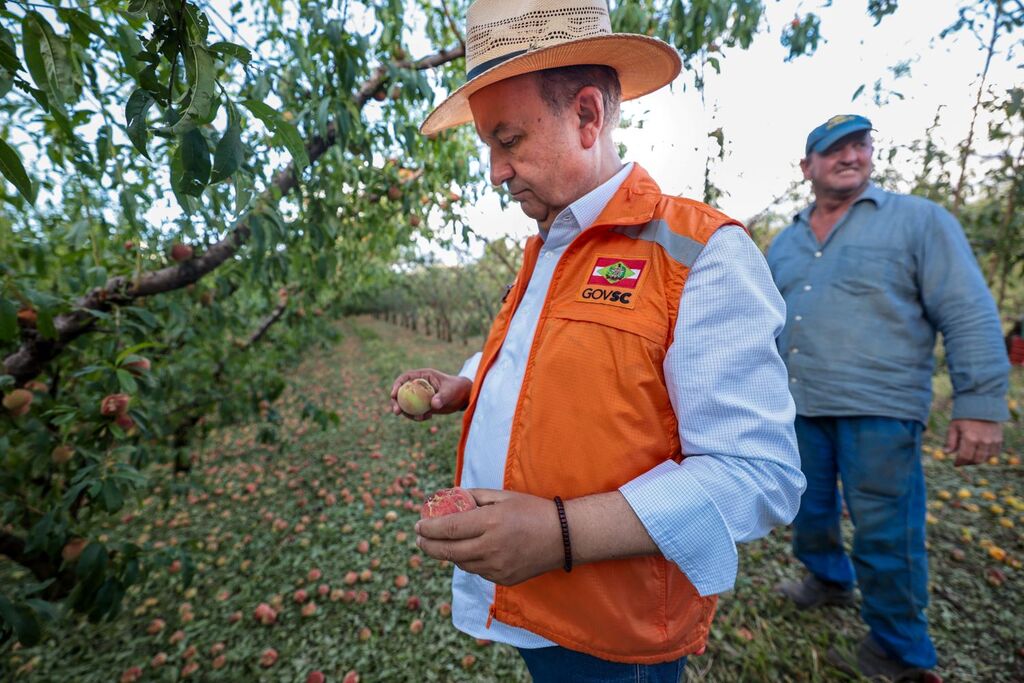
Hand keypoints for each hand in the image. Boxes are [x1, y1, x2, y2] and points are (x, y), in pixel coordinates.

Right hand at [389, 368, 471, 420]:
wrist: (464, 397)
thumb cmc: (457, 389)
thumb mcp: (450, 391)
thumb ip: (441, 397)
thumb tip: (433, 405)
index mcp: (422, 376)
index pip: (405, 378)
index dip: (397, 385)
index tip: (393, 395)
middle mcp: (418, 385)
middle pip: (401, 392)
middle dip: (396, 402)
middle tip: (396, 412)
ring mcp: (420, 396)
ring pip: (406, 404)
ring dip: (407, 413)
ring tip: (419, 418)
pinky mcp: (424, 406)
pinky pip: (415, 412)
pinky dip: (418, 417)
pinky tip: (428, 418)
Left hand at [414, 489, 563, 585]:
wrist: (563, 536)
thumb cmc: (532, 510)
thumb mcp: (503, 496)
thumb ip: (474, 496)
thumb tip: (449, 497)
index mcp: (490, 523)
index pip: (449, 529)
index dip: (428, 528)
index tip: (417, 525)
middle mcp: (491, 548)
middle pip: (448, 551)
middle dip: (428, 545)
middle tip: (418, 538)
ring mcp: (497, 567)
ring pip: (461, 563)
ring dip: (447, 553)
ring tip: (441, 543)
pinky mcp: (504, 579)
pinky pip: (477, 571)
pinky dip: (468, 560)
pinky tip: (468, 550)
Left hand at [944, 419, 1002, 466]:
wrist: (981, 405)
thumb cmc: (964, 416)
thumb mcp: (954, 427)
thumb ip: (950, 441)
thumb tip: (946, 453)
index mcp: (970, 438)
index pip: (965, 457)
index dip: (959, 462)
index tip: (955, 464)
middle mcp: (983, 441)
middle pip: (976, 460)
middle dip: (968, 462)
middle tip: (963, 461)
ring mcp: (992, 441)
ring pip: (986, 459)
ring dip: (977, 460)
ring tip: (971, 457)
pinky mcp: (999, 439)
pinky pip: (994, 454)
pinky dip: (987, 456)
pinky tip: (980, 453)